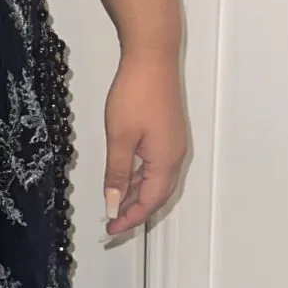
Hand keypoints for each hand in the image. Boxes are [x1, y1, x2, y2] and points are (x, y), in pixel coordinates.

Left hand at [103, 46, 187, 237]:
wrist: (152, 57)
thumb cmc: (137, 93)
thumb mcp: (119, 138)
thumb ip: (117, 173)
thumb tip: (114, 202)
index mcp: (166, 160)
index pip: (150, 201)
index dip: (131, 219)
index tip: (112, 230)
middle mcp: (174, 155)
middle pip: (157, 195)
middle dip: (135, 212)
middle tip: (113, 225)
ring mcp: (172, 143)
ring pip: (155, 180)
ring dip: (136, 195)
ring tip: (115, 206)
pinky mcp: (166, 133)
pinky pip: (154, 165)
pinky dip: (139, 177)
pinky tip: (123, 178)